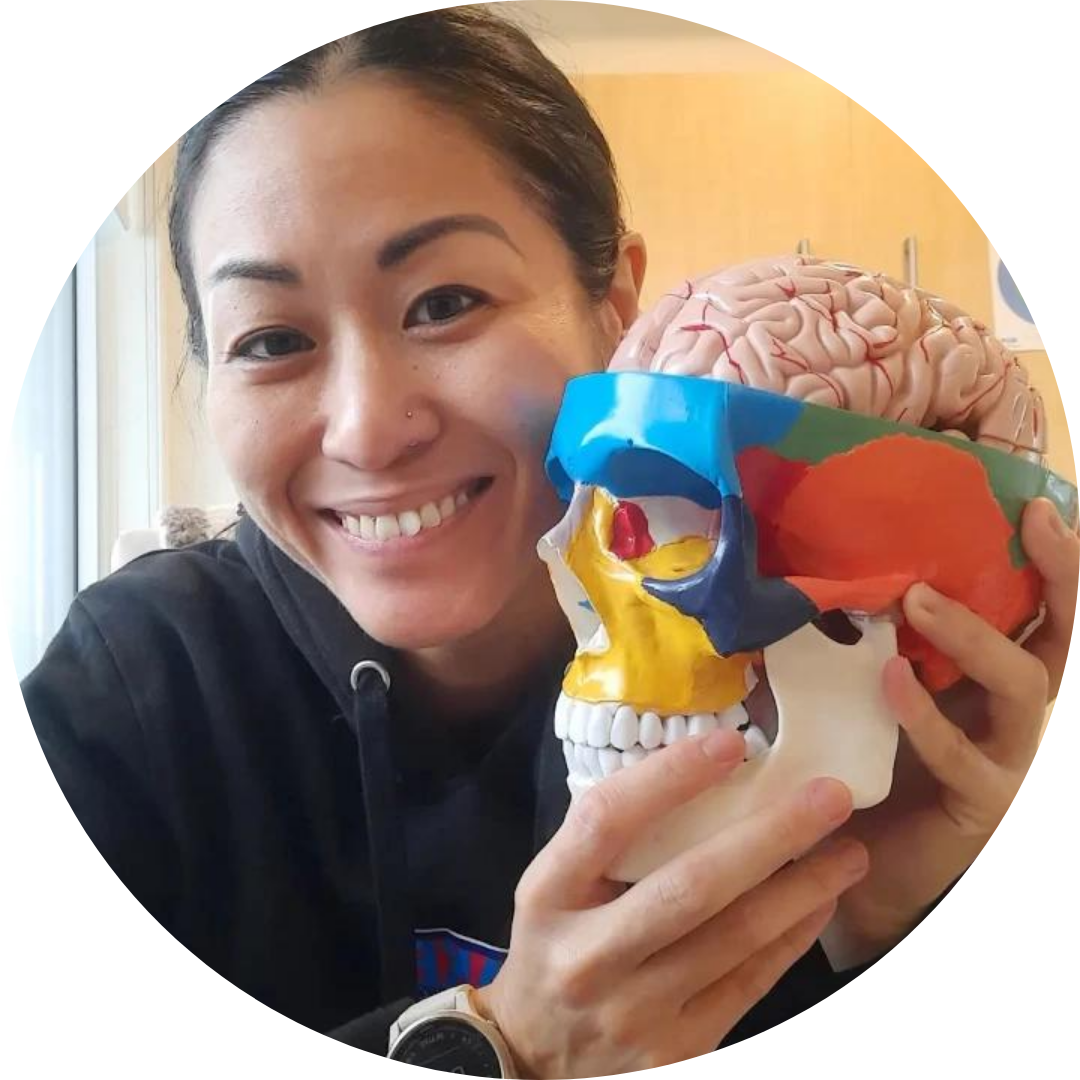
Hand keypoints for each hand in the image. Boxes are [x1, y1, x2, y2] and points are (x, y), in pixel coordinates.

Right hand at [475, 729, 868, 1077]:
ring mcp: (635, 1009)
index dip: (670, 777)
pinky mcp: (678, 1050)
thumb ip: (606, 842)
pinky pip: (749, 984)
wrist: (539, 1057)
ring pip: (735, 939)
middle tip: (829, 796)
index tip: (730, 743)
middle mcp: (588, 954)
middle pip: (690, 885)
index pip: (607, 821)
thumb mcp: (553, 888)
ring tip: (850, 851)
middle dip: (770, 834)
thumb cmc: (554, 946)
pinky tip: (821, 902)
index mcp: (548, 896)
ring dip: (803, 889)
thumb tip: (699, 775)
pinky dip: (791, 938)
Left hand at [820, 498, 1077, 968]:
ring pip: (1020, 687)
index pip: (1037, 612)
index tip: (1038, 506)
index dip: (1051, 562)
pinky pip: (964, 756)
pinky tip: (892, 682)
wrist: (856, 855)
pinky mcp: (979, 802)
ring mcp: (1003, 757)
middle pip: (1054, 640)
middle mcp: (1008, 709)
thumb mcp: (856, 685)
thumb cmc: (860, 758)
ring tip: (918, 600)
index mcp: (986, 675)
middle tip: (1015, 529)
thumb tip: (789, 571)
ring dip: (972, 638)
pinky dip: (928, 717)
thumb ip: (847, 638)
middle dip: (1049, 579)